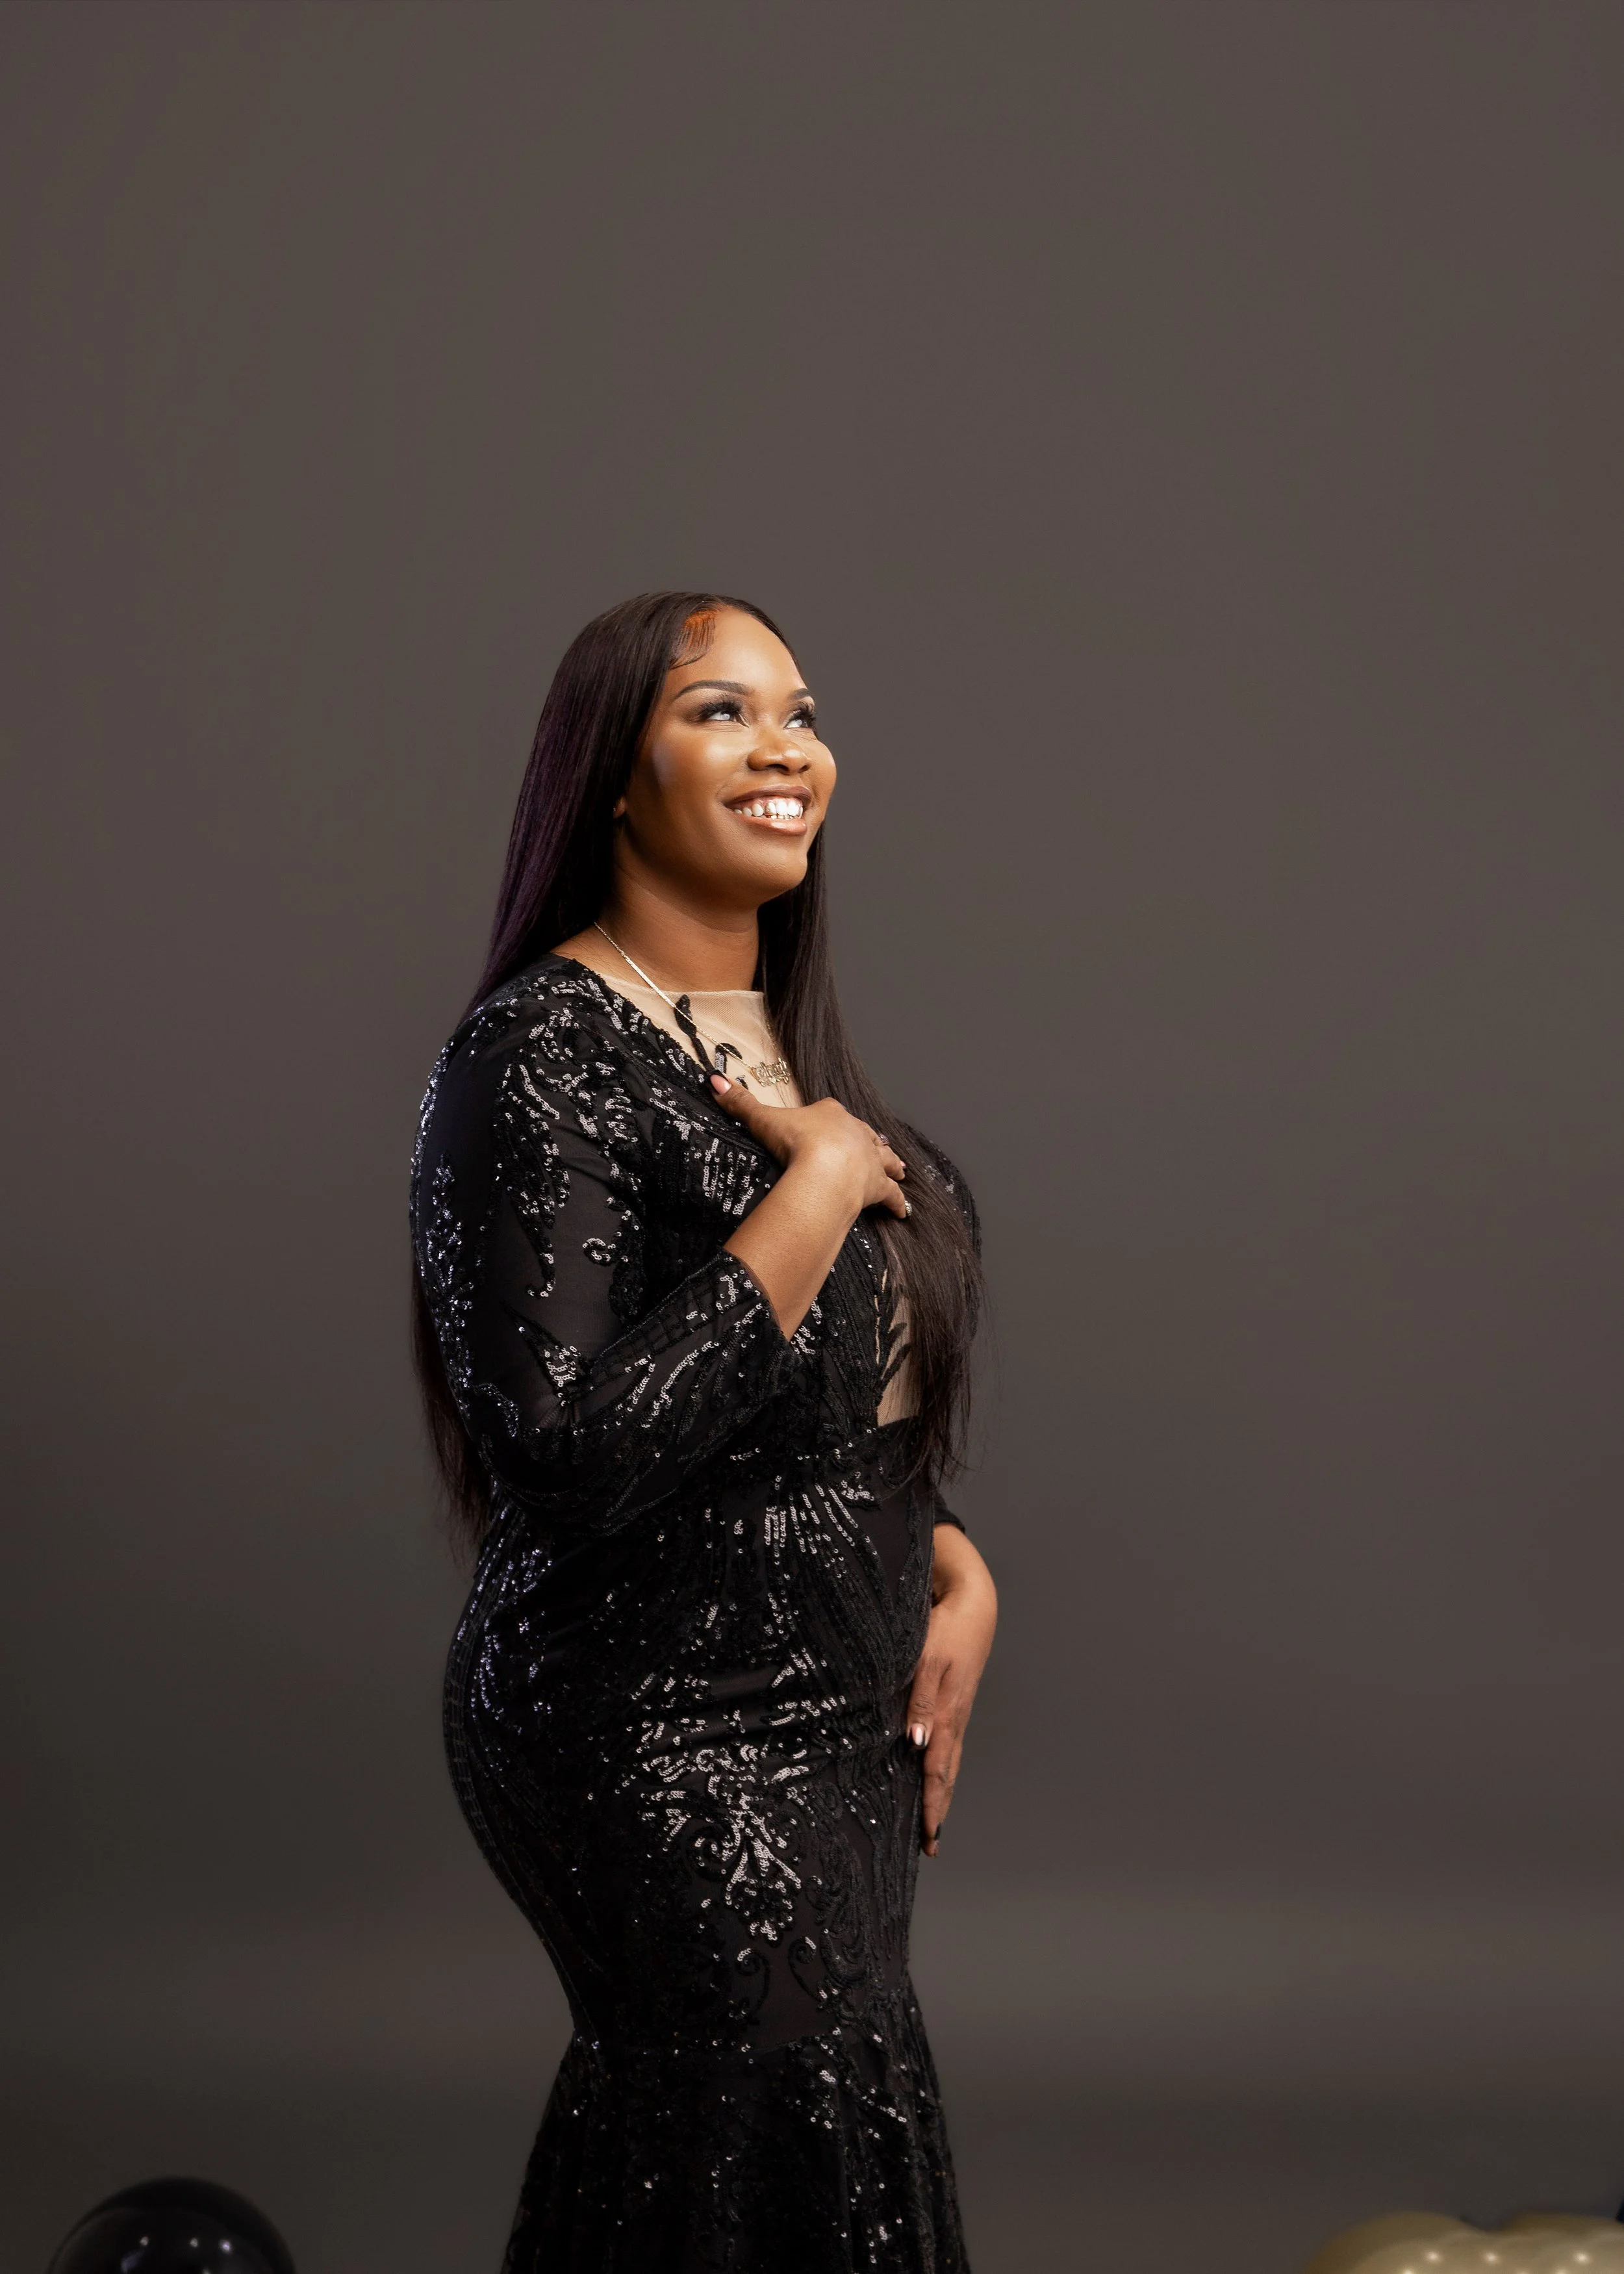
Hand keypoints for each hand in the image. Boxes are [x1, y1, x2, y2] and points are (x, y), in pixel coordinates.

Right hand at [710, 1077, 907, 1221]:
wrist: (822, 1169)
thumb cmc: (794, 1143)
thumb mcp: (762, 1120)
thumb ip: (740, 1102)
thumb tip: (714, 1080)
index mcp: (831, 1114)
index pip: (832, 1113)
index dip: (830, 1120)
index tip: (828, 1125)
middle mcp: (856, 1133)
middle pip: (864, 1134)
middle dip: (868, 1141)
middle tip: (876, 1146)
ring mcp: (869, 1159)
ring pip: (885, 1159)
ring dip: (892, 1164)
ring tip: (902, 1169)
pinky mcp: (877, 1185)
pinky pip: (891, 1195)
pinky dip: (897, 1202)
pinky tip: (903, 1211)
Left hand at [907, 1525, 996, 1856]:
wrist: (974, 1602)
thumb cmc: (947, 1628)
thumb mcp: (928, 1660)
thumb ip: (921, 1701)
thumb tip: (917, 1744)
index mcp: (948, 1714)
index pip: (938, 1771)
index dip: (932, 1806)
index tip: (928, 1839)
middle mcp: (955, 1718)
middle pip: (947, 1775)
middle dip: (938, 1811)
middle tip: (931, 1846)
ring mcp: (958, 1710)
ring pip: (949, 1761)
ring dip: (941, 1792)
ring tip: (933, 1820)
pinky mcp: (956, 1699)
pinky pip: (948, 1743)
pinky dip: (941, 1767)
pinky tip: (932, 1771)